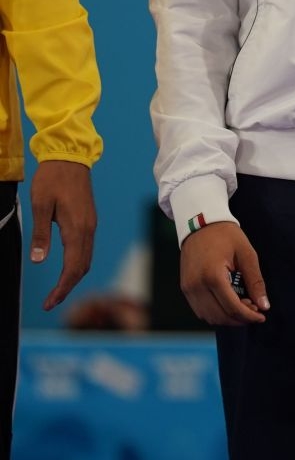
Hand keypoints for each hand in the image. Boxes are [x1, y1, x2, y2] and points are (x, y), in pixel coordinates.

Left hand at [29, 161, 96, 311]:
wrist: (70, 156)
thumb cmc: (52, 178)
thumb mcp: (40, 205)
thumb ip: (40, 234)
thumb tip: (39, 261)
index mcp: (77, 228)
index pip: (72, 268)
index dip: (61, 289)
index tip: (49, 304)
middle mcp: (88, 229)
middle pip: (82, 267)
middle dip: (67, 287)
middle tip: (50, 302)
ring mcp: (90, 223)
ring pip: (86, 258)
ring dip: (73, 277)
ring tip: (57, 290)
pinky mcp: (88, 219)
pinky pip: (86, 248)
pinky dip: (77, 264)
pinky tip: (65, 267)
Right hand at [180, 222, 268, 325]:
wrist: (200, 221)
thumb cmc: (226, 235)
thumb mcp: (246, 253)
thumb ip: (255, 281)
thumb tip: (264, 306)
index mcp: (213, 276)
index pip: (233, 308)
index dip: (249, 316)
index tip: (262, 316)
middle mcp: (197, 286)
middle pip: (221, 316)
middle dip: (240, 319)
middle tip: (254, 309)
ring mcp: (188, 288)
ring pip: (209, 317)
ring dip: (227, 318)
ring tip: (242, 305)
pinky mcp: (185, 287)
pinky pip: (200, 310)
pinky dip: (215, 313)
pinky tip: (228, 303)